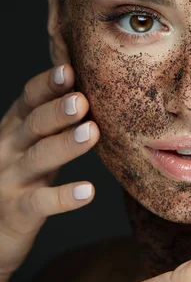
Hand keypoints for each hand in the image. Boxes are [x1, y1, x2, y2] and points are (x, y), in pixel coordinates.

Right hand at [0, 64, 99, 280]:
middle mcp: (9, 148)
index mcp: (14, 125)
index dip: (48, 84)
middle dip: (57, 111)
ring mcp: (11, 179)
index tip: (69, 69)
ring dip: (65, 145)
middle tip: (82, 101)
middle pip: (34, 124)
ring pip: (38, 158)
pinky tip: (88, 192)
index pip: (29, 98)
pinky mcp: (17, 211)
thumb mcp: (31, 138)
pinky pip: (40, 203)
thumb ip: (52, 113)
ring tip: (91, 133)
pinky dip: (64, 198)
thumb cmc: (22, 171)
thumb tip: (88, 79)